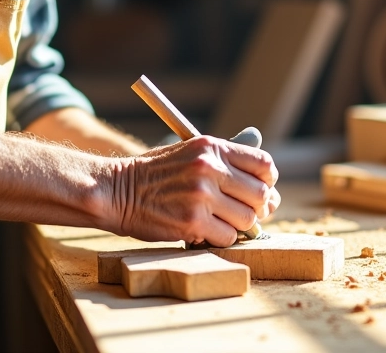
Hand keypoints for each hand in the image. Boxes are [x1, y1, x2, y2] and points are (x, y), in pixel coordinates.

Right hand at [110, 135, 279, 246]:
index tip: (262, 190)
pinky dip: (219, 239)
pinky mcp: (192, 221)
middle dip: (257, 208)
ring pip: (246, 220)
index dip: (268, 182)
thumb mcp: (189, 152)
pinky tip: (204, 231)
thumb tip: (266, 186)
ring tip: (218, 222)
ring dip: (236, 226)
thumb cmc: (155, 174)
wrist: (116, 190)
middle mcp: (210, 168)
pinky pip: (227, 237)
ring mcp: (202, 195)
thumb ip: (222, 162)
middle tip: (244, 214)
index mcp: (212, 147)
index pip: (264, 164)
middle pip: (260, 195)